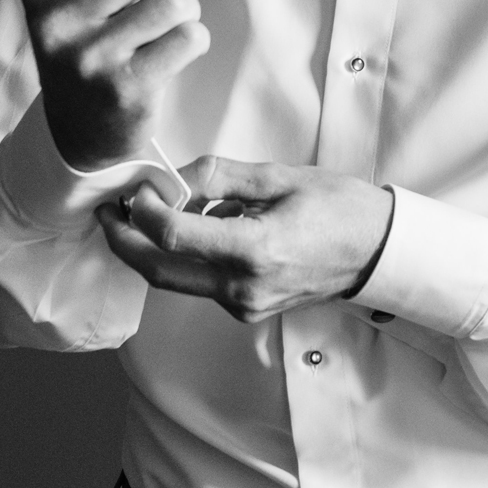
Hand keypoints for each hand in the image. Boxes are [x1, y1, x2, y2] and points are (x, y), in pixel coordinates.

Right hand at [20, 0, 209, 171]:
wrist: (77, 132)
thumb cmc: (87, 49)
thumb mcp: (71, 1)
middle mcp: (58, 24)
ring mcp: (90, 59)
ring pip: (171, 2)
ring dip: (188, 5)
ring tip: (176, 20)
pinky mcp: (125, 90)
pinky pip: (187, 38)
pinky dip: (196, 37)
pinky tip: (178, 49)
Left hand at [96, 159, 395, 322]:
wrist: (378, 251)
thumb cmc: (340, 210)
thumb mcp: (280, 177)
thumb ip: (219, 176)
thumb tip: (174, 177)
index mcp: (253, 251)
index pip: (172, 235)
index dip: (143, 209)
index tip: (139, 187)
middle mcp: (242, 288)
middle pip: (158, 271)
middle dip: (123, 240)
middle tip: (109, 212)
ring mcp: (243, 306)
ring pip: (175, 280)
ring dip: (154, 248)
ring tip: (154, 211)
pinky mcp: (245, 310)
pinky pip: (199, 284)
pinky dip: (186, 256)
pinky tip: (200, 227)